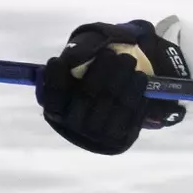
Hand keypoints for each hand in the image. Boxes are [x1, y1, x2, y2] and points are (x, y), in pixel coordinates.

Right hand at [38, 20, 188, 155]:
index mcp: (57, 110)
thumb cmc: (88, 83)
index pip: (53, 94)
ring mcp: (98, 135)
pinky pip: (131, 116)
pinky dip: (136, 94)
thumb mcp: (77, 68)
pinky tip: (139, 78)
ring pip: (112, 105)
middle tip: (111, 53)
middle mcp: (75, 126)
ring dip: (122, 80)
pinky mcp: (120, 139)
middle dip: (100, 72)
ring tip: (128, 61)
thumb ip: (75, 57)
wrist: (109, 113)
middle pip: (87, 97)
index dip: (53, 78)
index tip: (57, 59)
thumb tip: (75, 55)